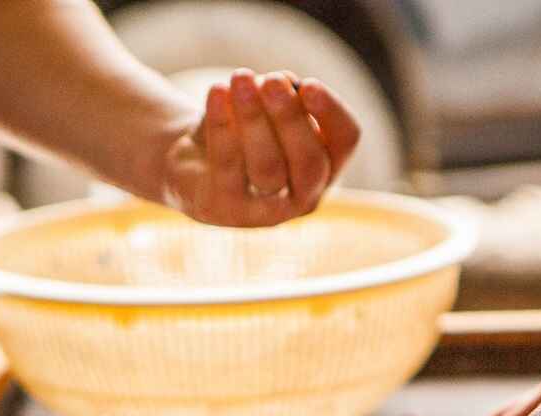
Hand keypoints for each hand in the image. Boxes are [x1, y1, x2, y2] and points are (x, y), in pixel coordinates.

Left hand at [163, 70, 359, 227]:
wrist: (195, 163)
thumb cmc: (244, 129)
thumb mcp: (268, 106)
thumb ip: (282, 94)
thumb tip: (283, 86)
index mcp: (326, 168)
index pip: (345, 141)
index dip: (331, 113)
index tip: (308, 84)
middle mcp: (303, 197)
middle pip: (309, 163)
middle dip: (292, 119)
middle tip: (272, 81)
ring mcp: (265, 212)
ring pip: (268, 168)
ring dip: (255, 119)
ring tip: (240, 78)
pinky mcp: (225, 209)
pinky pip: (228, 166)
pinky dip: (222, 126)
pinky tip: (218, 92)